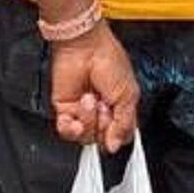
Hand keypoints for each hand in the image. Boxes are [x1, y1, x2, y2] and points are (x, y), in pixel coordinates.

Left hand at [49, 21, 138, 151]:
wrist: (84, 47)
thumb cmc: (109, 59)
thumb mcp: (128, 93)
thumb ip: (124, 123)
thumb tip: (114, 145)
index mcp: (120, 108)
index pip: (120, 136)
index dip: (118, 138)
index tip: (116, 134)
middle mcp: (101, 112)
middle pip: (102, 140)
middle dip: (104, 125)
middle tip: (105, 106)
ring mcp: (83, 112)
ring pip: (86, 137)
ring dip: (88, 120)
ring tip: (90, 99)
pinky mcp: (65, 109)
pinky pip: (67, 132)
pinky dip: (72, 128)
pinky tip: (77, 114)